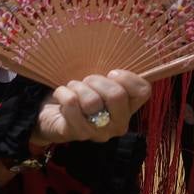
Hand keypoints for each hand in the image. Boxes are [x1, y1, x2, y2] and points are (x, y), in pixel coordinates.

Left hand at [31, 70, 151, 146]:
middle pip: (117, 95)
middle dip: (96, 81)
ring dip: (77, 87)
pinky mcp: (77, 133)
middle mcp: (118, 124)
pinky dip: (62, 92)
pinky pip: (71, 104)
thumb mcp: (98, 83)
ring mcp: (99, 132)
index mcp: (128, 109)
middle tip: (86, 83)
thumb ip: (112, 76)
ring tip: (72, 90)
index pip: (143, 91)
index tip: (110, 73)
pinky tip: (61, 96)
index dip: (126, 77)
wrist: (51, 115)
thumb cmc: (78, 95)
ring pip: (92, 101)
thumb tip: (114, 60)